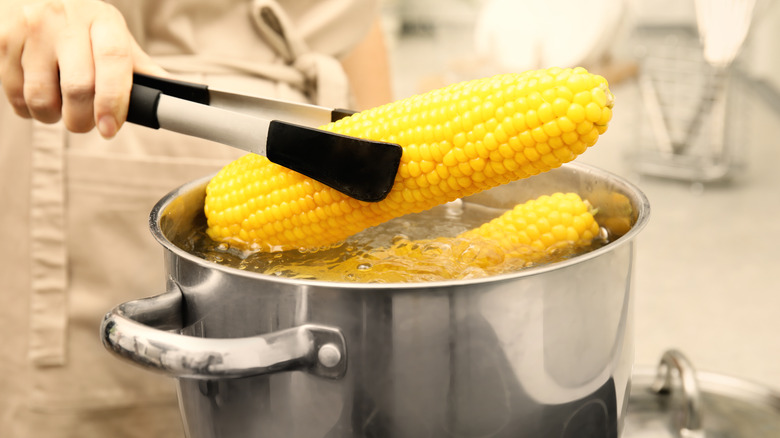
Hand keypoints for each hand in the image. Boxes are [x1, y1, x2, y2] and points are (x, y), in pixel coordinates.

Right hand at [0, 0, 166, 137]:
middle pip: (79, 88)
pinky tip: (38, 95)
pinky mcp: (3, 40)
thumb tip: (173, 99)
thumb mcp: (113, 37)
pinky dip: (28, 109)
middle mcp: (66, 20)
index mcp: (104, 21)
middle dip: (83, 120)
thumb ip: (139, 69)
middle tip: (86, 123)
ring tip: (60, 108)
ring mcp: (32, 28)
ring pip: (42, 98)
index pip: (114, 63)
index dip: (113, 102)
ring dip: (52, 117)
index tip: (110, 128)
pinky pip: (15, 95)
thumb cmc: (82, 25)